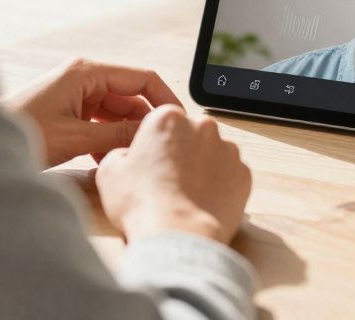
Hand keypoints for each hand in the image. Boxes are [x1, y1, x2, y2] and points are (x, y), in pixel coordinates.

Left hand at [6, 57, 181, 167]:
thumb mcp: (75, 138)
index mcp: (87, 72)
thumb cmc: (20, 132)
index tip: (180, 122)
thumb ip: (116, 134)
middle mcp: (84, 77)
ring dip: (125, 134)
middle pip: (132, 96)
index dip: (165, 99)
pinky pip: (100, 122)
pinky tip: (107, 161)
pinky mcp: (68, 110)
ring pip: (117, 112)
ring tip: (132, 158)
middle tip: (157, 148)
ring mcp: (75, 94)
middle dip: (144, 122)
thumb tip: (150, 133)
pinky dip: (108, 139)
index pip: (143, 78)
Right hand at [96, 105, 251, 243]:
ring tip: (185, 195)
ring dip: (202, 167)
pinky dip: (220, 185)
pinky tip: (203, 202)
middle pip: (190, 134)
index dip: (153, 144)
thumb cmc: (143, 203)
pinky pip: (230, 175)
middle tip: (166, 180)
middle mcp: (203, 126)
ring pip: (212, 153)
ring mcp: (228, 149)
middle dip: (181, 152)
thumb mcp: (110, 171)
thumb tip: (129, 155)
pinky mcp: (244, 174)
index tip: (150, 162)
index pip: (161, 122)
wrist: (178, 236)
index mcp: (169, 117)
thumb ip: (121, 152)